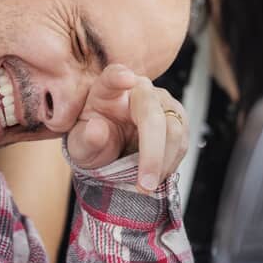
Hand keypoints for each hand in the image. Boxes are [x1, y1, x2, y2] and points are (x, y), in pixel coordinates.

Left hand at [65, 64, 188, 192]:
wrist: (108, 147)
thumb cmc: (92, 138)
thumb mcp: (80, 145)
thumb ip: (85, 139)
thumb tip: (97, 130)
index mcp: (109, 87)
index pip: (114, 76)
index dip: (120, 77)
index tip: (126, 79)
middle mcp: (140, 89)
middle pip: (153, 113)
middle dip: (152, 153)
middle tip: (144, 184)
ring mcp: (162, 102)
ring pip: (174, 129)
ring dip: (164, 163)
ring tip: (146, 186)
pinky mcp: (177, 119)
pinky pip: (183, 142)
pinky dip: (171, 164)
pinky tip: (156, 176)